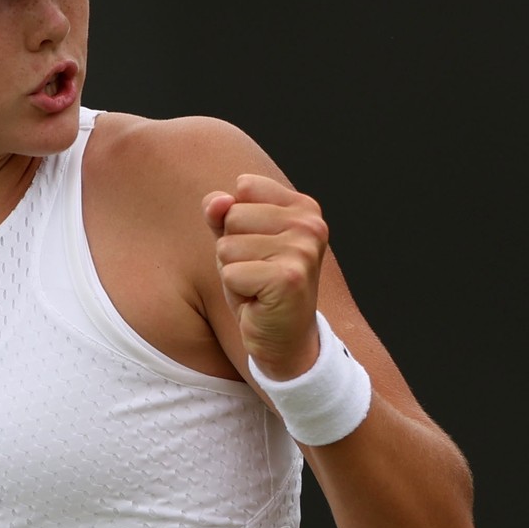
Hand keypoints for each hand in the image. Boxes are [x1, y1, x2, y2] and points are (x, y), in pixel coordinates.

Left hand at [202, 173, 327, 379]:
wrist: (285, 339)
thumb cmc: (259, 285)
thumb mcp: (237, 240)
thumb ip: (222, 212)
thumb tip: (218, 202)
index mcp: (303, 207)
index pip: (243, 187)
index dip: (237, 222)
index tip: (259, 248)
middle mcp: (310, 223)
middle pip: (233, 216)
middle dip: (233, 249)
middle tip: (257, 272)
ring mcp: (302, 250)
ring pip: (227, 246)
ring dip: (233, 271)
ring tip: (257, 286)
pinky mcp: (288, 278)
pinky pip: (230, 273)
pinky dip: (237, 292)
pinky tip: (259, 301)